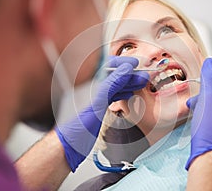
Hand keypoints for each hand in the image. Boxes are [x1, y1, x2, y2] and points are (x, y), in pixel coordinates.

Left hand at [56, 56, 148, 171]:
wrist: (68, 147)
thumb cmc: (75, 128)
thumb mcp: (96, 105)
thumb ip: (111, 85)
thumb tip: (125, 69)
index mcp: (86, 83)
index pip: (105, 64)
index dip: (121, 62)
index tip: (134, 64)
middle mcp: (89, 88)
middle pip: (112, 75)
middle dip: (129, 74)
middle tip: (143, 76)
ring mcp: (93, 97)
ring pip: (113, 85)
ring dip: (128, 84)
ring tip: (141, 82)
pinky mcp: (96, 107)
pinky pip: (112, 96)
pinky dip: (122, 93)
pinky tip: (131, 93)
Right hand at [185, 58, 211, 169]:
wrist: (208, 155)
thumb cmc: (211, 129)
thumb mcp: (208, 95)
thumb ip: (209, 76)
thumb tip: (211, 64)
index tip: (206, 86)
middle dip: (209, 95)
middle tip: (198, 99)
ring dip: (207, 105)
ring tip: (195, 109)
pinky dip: (211, 116)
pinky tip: (200, 119)